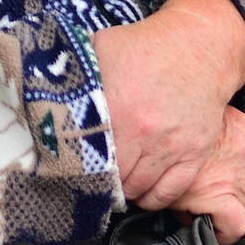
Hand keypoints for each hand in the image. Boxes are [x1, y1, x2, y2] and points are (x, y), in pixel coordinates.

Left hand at [94, 0, 244, 209]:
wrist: (197, 47)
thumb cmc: (145, 47)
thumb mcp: (101, 48)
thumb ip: (76, 73)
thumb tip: (46, 87)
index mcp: (116, 108)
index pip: (88, 157)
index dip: (78, 167)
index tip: (73, 168)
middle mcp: (143, 132)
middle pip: (114, 179)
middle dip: (102, 180)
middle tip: (94, 176)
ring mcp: (171, 146)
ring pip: (140, 190)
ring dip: (126, 190)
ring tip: (117, 182)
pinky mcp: (194, 153)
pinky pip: (169, 192)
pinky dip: (153, 198)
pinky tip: (142, 189)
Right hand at [154, 109, 244, 244]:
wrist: (149, 127)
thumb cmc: (168, 121)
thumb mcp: (200, 117)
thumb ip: (218, 134)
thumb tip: (216, 155)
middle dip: (237, 198)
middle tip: (210, 194)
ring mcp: (238, 175)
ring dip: (224, 212)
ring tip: (198, 203)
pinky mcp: (220, 196)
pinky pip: (235, 226)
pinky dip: (222, 230)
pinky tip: (201, 217)